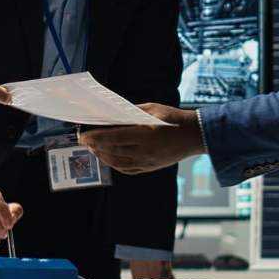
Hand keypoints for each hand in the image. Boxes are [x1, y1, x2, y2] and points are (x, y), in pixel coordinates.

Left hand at [78, 103, 202, 173]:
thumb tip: (111, 115)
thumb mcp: (153, 109)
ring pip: (118, 163)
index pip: (115, 137)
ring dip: (103, 157)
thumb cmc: (174, 118)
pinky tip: (108, 158)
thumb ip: (131, 112)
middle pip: (114, 150)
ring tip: (93, 150)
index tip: (84, 136)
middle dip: (96, 146)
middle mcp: (146, 151)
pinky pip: (128, 170)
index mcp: (146, 134)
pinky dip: (115, 165)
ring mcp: (148, 162)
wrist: (194, 135)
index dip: (97, 137)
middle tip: (84, 141)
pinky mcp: (150, 167)